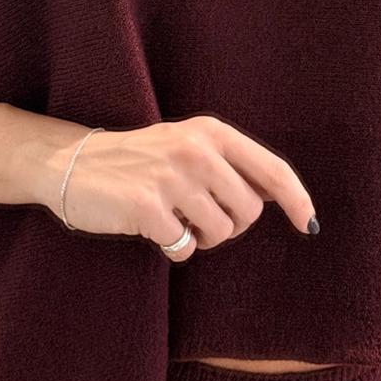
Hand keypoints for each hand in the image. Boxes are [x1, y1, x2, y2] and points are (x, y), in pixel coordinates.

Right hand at [54, 116, 317, 260]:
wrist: (72, 163)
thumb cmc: (139, 161)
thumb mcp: (187, 146)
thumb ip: (230, 165)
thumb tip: (279, 197)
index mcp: (211, 132)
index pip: (271, 169)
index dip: (296, 199)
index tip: (308, 224)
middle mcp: (196, 150)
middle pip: (248, 212)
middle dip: (230, 226)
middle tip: (198, 218)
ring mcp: (171, 177)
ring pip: (219, 233)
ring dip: (199, 238)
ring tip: (173, 219)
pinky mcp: (146, 206)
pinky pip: (184, 248)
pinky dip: (172, 247)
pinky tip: (151, 227)